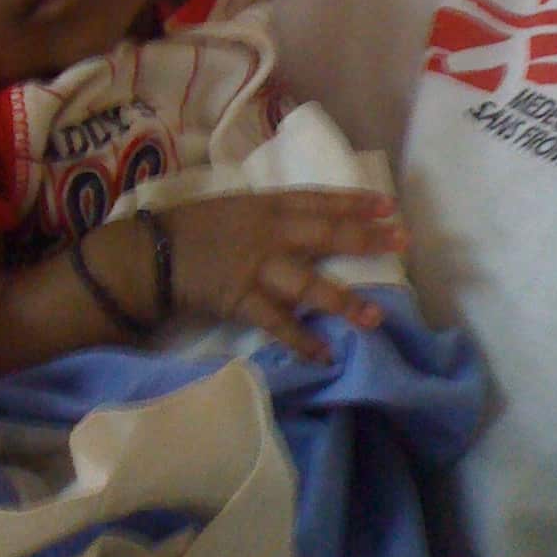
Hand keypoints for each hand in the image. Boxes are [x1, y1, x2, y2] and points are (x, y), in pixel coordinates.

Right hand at [159, 188, 405, 359]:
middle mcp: (269, 233)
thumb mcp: (237, 207)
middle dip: (366, 239)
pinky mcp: (243, 300)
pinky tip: (326, 355)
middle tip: (402, 242)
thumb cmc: (196, 227)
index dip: (355, 203)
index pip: (320, 200)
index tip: (388, 206)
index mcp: (267, 205)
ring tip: (375, 317)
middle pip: (326, 235)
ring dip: (343, 301)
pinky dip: (302, 341)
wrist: (154, 253)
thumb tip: (313, 222)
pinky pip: (278, 324)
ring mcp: (258, 268)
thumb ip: (273, 214)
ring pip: (308, 284)